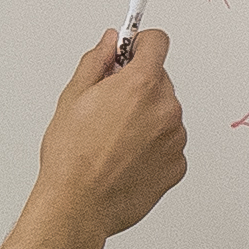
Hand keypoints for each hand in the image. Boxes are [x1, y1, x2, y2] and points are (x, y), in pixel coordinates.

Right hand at [33, 31, 187, 248]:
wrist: (78, 205)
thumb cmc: (71, 157)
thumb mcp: (73, 97)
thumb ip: (97, 62)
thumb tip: (110, 43)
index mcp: (140, 85)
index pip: (157, 43)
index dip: (140, 45)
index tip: (130, 52)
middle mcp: (165, 109)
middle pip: (160, 81)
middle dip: (138, 87)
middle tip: (108, 109)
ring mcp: (175, 139)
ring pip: (164, 114)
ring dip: (146, 119)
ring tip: (114, 142)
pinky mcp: (177, 166)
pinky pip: (168, 145)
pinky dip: (152, 148)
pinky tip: (125, 159)